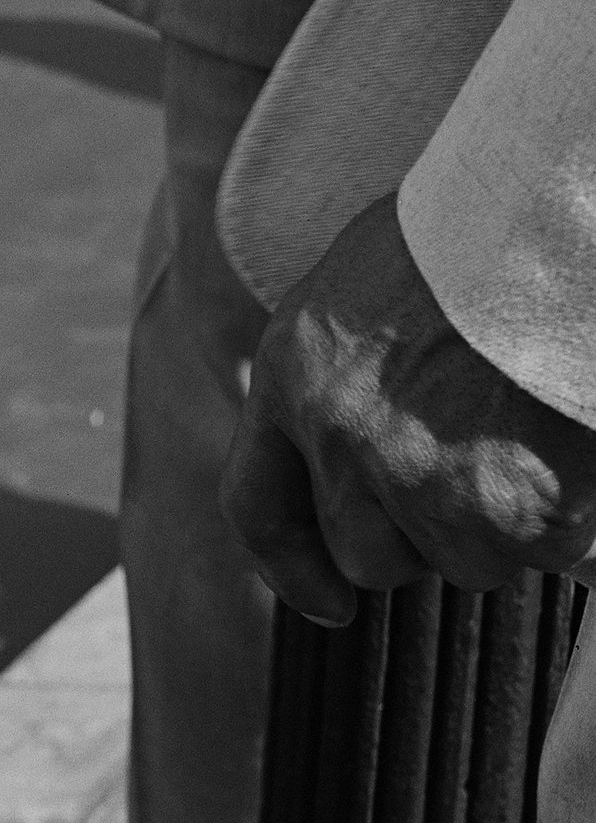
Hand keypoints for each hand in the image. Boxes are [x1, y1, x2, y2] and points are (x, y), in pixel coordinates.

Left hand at [221, 195, 595, 627]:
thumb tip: (365, 446)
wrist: (556, 217)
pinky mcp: (513, 507)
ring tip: (536, 439)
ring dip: (509, 528)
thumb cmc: (478, 230)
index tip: (330, 604)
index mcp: (292, 376)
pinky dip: (574, 523)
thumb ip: (346, 371)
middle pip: (370, 557)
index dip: (292, 568)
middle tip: (483, 474)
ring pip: (467, 562)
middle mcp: (341, 439)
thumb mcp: (366, 286)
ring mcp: (423, 479)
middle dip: (425, 538)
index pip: (258, 507)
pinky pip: (548, 552)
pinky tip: (578, 451)